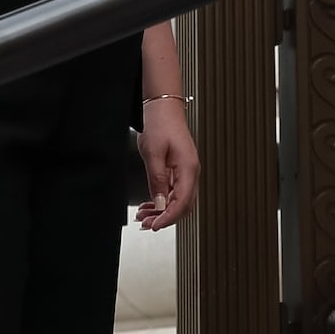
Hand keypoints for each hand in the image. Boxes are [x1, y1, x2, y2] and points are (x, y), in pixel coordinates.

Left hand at [134, 95, 198, 229]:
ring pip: (178, 200)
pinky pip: (173, 191)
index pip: (182, 202)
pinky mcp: (178, 170)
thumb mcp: (153, 153)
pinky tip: (149, 205)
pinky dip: (162, 201)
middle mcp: (190, 171)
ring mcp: (186, 171)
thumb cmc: (160, 123)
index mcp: (188, 168)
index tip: (155, 226)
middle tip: (147, 223)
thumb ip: (157, 181)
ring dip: (162, 210)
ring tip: (144, 216)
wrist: (163, 107)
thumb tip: (161, 203)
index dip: (169, 217)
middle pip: (183, 205)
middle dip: (165, 217)